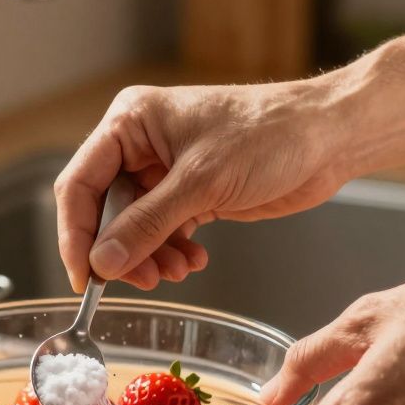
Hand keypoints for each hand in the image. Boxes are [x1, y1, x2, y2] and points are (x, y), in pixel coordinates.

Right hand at [53, 81, 349, 292]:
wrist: (328, 137)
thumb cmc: (269, 134)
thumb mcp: (200, 182)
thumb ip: (146, 225)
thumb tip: (102, 263)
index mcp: (129, 123)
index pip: (80, 184)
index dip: (76, 235)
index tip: (84, 278)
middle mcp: (139, 145)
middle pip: (104, 211)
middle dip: (120, 251)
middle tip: (141, 281)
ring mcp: (164, 171)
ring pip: (133, 228)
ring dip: (149, 256)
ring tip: (177, 272)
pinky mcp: (190, 193)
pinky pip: (162, 232)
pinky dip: (172, 252)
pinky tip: (194, 260)